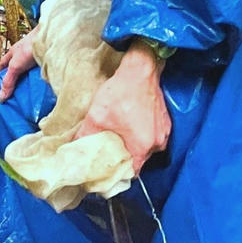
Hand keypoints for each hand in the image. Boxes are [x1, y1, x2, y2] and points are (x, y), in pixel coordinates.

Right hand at [0, 27, 38, 101]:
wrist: (51, 39)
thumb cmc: (31, 46)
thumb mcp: (15, 66)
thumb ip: (8, 81)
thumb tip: (1, 97)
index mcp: (13, 54)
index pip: (3, 66)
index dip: (0, 76)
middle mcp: (24, 56)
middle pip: (17, 72)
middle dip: (16, 83)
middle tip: (15, 96)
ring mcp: (35, 60)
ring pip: (30, 75)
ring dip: (29, 84)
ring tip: (30, 96)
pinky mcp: (45, 63)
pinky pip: (41, 76)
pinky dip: (40, 82)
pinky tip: (41, 89)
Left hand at [74, 44, 170, 172]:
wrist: (140, 69)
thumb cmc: (121, 92)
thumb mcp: (97, 115)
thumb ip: (86, 136)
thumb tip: (76, 149)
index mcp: (142, 146)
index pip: (130, 172)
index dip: (117, 173)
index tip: (107, 170)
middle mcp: (157, 143)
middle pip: (138, 160)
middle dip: (123, 157)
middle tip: (109, 150)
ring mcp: (164, 132)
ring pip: (145, 148)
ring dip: (132, 144)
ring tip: (117, 134)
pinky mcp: (165, 122)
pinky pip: (151, 136)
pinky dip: (140, 133)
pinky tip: (128, 123)